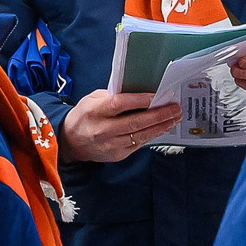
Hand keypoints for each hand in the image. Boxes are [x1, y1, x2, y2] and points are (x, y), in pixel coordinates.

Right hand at [61, 89, 182, 163]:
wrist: (71, 142)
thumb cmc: (86, 115)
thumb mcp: (92, 99)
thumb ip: (112, 95)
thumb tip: (139, 90)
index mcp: (94, 111)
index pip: (119, 104)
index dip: (139, 100)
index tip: (156, 95)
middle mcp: (102, 129)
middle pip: (135, 122)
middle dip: (158, 115)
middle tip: (175, 108)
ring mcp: (110, 145)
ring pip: (140, 135)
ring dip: (160, 126)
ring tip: (174, 118)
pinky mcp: (117, 155)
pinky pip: (139, 144)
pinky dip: (152, 134)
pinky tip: (163, 127)